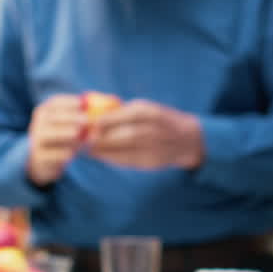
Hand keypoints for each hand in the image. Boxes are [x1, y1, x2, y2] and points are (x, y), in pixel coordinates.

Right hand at [26, 95, 86, 186]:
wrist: (42, 161)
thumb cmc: (62, 138)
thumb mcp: (67, 123)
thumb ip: (82, 113)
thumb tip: (110, 102)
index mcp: (44, 112)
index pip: (55, 103)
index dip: (69, 102)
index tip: (83, 104)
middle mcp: (37, 124)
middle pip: (53, 118)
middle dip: (70, 118)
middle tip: (86, 120)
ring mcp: (36, 141)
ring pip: (52, 135)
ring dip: (67, 135)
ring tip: (81, 138)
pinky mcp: (39, 158)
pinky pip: (53, 154)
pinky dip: (65, 153)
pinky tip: (73, 153)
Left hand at [87, 99, 204, 170]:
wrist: (187, 139)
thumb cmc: (158, 120)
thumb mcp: (144, 108)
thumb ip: (121, 112)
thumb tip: (92, 115)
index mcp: (150, 112)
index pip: (125, 115)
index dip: (105, 120)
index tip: (87, 122)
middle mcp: (155, 130)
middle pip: (126, 135)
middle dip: (104, 137)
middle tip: (85, 138)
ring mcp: (155, 148)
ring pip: (127, 151)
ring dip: (105, 151)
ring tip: (89, 149)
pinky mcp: (152, 162)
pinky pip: (128, 162)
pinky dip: (112, 159)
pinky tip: (101, 156)